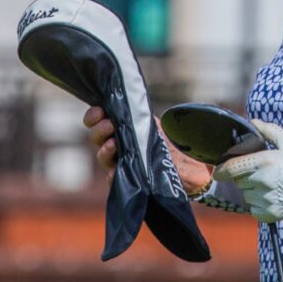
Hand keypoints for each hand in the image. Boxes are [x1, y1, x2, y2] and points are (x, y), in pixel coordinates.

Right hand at [83, 106, 212, 196]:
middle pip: (96, 138)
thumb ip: (140, 114)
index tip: (99, 111)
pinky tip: (115, 171)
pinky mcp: (128, 180)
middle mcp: (116, 145)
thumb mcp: (156, 123)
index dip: (93, 116)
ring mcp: (120, 163)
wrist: (189, 166)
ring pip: (102, 157)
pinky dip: (112, 175)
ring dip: (105, 149)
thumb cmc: (172, 142)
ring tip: (114, 144)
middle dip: (99, 130)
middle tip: (110, 125)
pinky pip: (114, 179)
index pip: (96, 120)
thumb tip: (132, 100)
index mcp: (120, 128)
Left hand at [214, 121, 282, 222]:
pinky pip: (254, 209)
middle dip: (245, 177)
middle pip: (238, 181)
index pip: (231, 168)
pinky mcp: (269, 214)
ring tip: (271, 186)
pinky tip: (273, 197)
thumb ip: (268, 130)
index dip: (221, 170)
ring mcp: (265, 199)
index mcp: (264, 161)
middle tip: (261, 174)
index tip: (219, 172)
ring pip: (246, 196)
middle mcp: (261, 180)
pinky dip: (259, 204)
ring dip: (252, 191)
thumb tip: (253, 122)